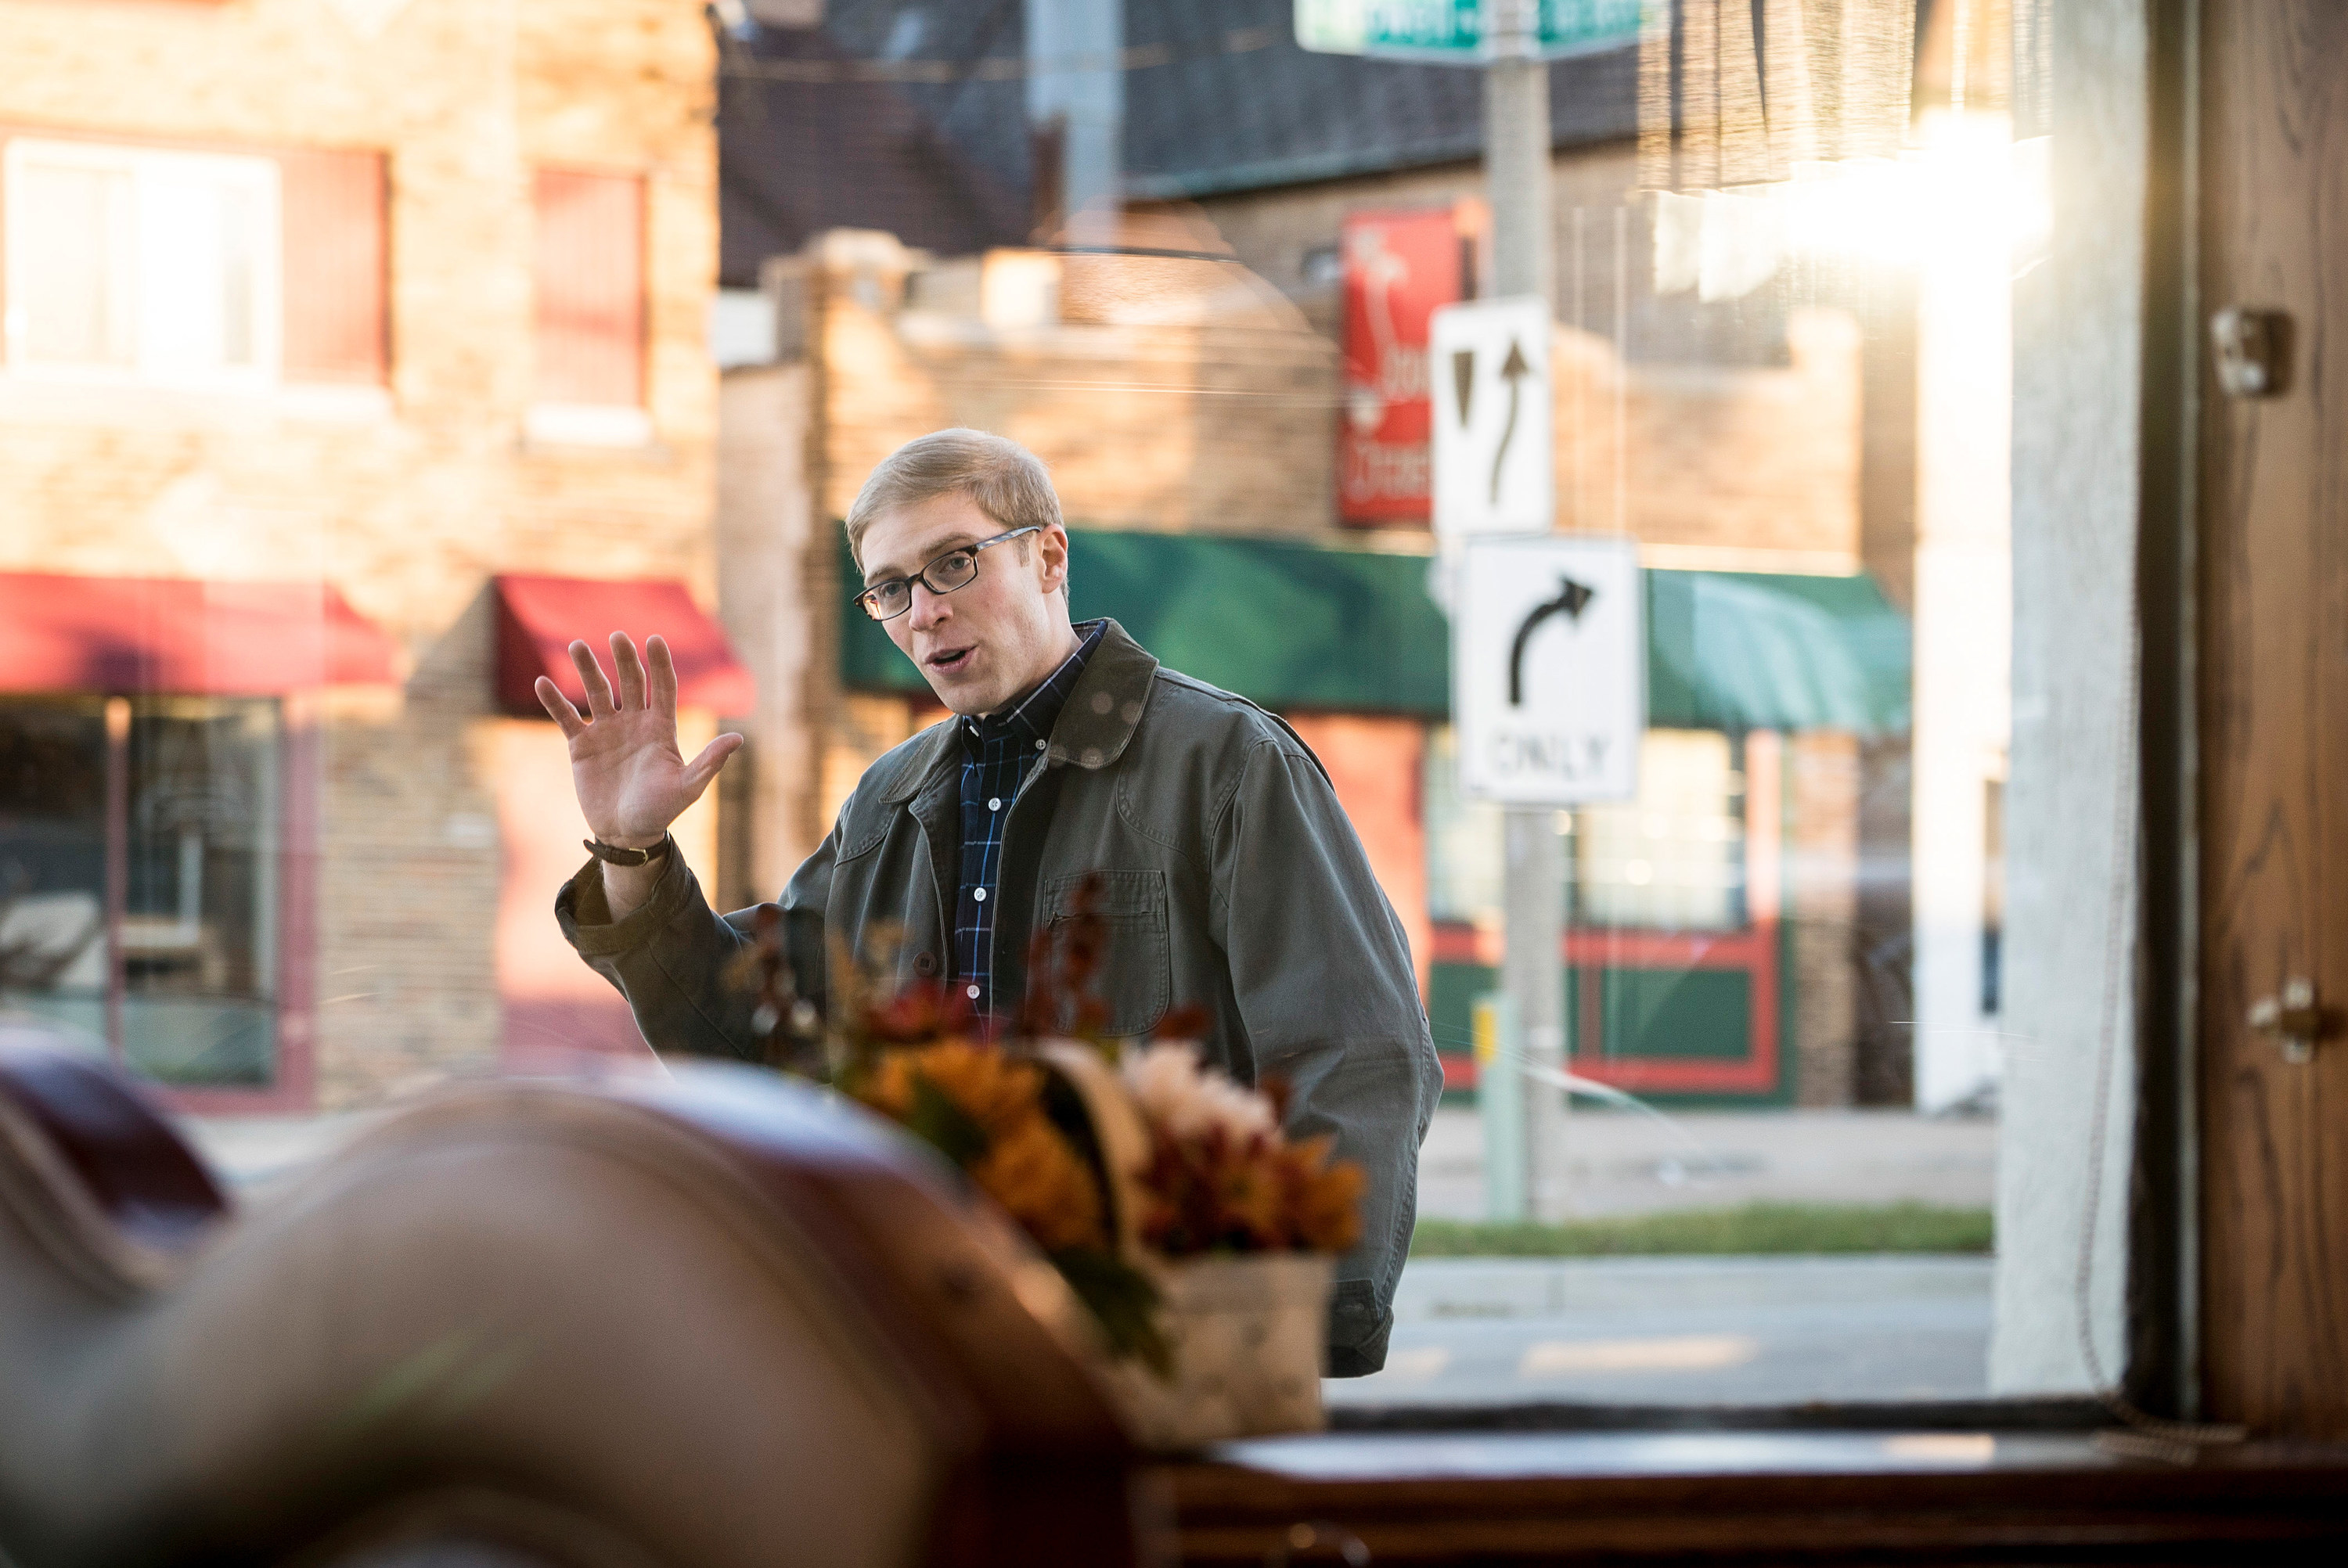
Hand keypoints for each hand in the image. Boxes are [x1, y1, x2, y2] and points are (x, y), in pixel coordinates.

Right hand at [536, 633, 742, 849]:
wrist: (626, 833)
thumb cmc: (661, 810)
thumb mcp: (688, 787)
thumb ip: (709, 762)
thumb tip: (738, 738)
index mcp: (661, 728)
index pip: (663, 687)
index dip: (660, 664)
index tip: (655, 640)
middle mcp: (634, 722)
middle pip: (630, 682)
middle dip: (625, 659)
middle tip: (618, 637)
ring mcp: (607, 731)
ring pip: (597, 691)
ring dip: (587, 669)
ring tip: (577, 646)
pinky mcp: (582, 746)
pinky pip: (566, 717)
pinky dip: (554, 701)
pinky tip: (542, 683)